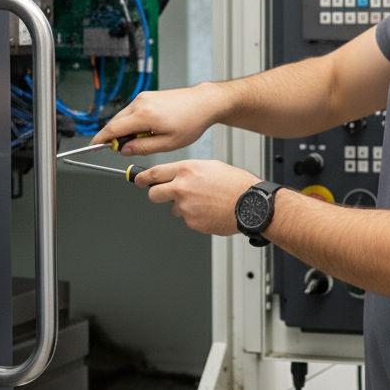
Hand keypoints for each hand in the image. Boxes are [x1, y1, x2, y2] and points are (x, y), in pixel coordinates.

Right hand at [91, 83, 225, 156]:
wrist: (203, 103)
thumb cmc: (191, 122)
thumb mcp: (168, 143)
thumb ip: (143, 147)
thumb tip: (124, 150)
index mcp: (144, 115)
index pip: (113, 129)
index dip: (101, 139)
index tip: (94, 146)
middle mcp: (141, 103)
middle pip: (116, 122)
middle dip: (116, 137)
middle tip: (127, 149)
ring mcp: (144, 97)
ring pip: (124, 116)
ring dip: (126, 129)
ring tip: (147, 138)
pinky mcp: (147, 95)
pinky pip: (132, 111)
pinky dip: (133, 122)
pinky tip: (148, 129)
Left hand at [137, 160, 260, 235]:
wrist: (250, 204)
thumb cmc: (236, 184)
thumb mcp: (211, 166)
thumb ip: (188, 171)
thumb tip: (176, 176)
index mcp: (186, 170)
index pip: (154, 173)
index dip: (143, 178)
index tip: (139, 180)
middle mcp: (182, 187)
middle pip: (154, 194)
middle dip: (156, 194)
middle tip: (163, 195)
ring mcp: (186, 207)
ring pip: (174, 208)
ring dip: (183, 206)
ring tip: (204, 202)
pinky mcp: (192, 222)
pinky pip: (188, 220)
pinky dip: (196, 217)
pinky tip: (210, 211)